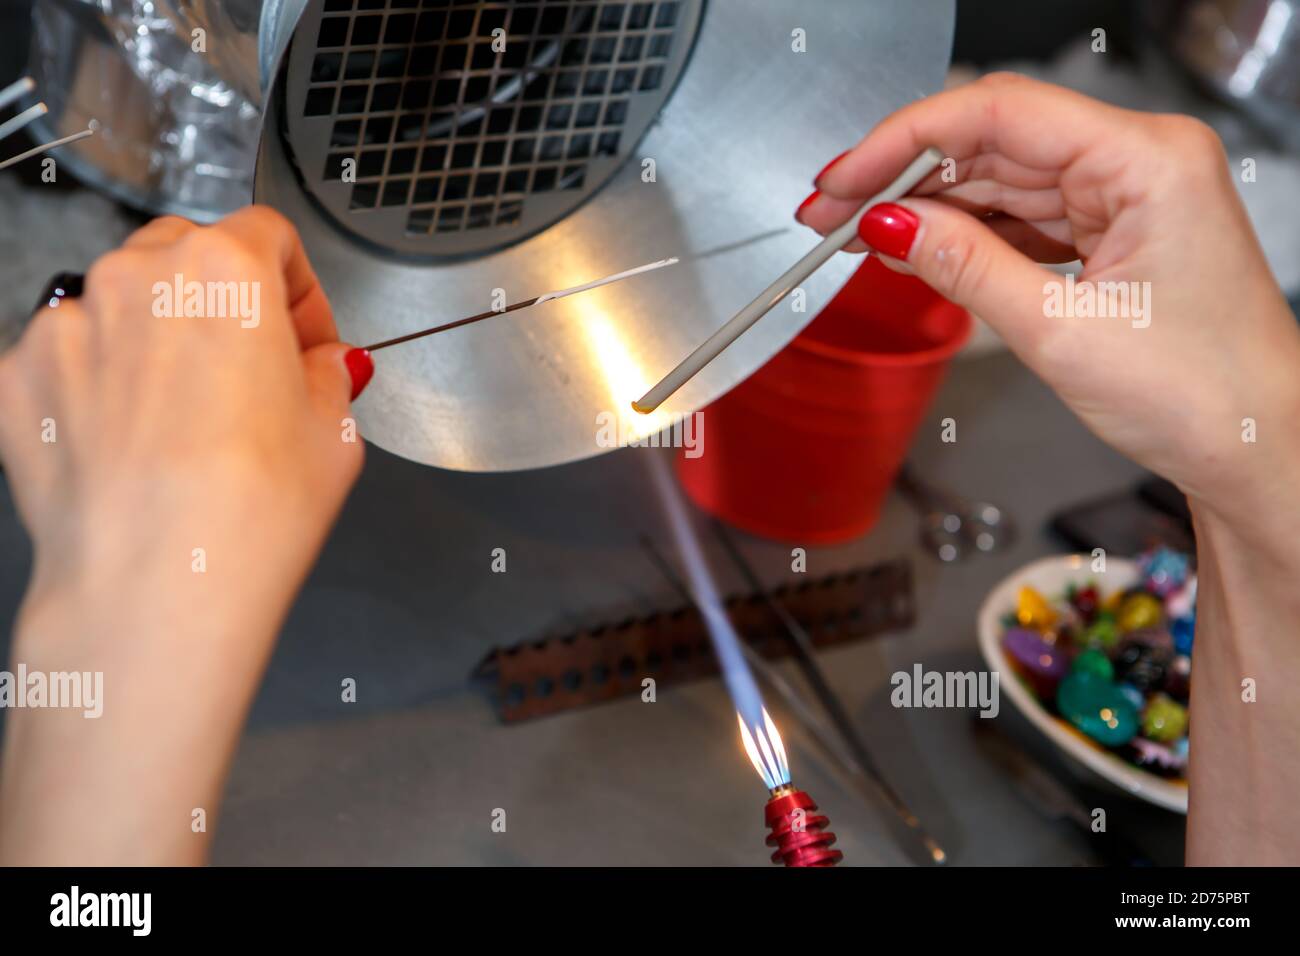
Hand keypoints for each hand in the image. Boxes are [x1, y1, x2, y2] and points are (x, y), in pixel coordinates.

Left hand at [0, 207, 369, 862]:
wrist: (156, 584)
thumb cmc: (248, 510)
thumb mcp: (338, 433)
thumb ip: (328, 375)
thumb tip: (320, 367)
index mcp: (226, 270)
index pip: (269, 236)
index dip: (300, 288)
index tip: (306, 335)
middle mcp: (136, 278)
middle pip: (188, 254)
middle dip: (225, 301)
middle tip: (253, 371)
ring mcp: (67, 325)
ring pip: (124, 303)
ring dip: (160, 338)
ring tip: (189, 419)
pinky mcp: (19, 378)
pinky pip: (72, 357)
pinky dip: (103, 383)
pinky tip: (137, 443)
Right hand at [801, 75, 1299, 864]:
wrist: (1255, 450)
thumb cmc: (1203, 395)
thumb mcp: (1060, 331)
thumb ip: (966, 266)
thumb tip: (890, 224)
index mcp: (1147, 160)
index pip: (999, 115)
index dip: (905, 141)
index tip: (844, 177)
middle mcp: (1140, 162)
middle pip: (994, 142)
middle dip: (903, 177)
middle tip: (828, 210)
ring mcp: (1126, 196)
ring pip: (1001, 181)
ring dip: (926, 207)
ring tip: (855, 232)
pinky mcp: (1113, 231)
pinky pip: (1022, 217)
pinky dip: (965, 234)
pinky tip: (915, 246)